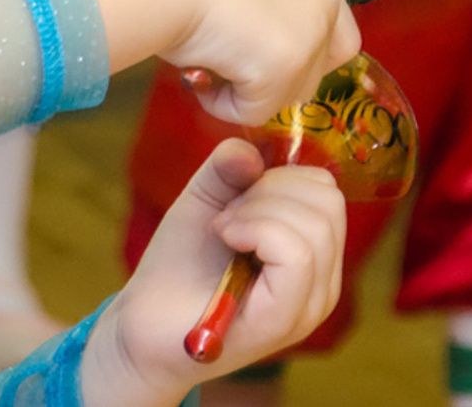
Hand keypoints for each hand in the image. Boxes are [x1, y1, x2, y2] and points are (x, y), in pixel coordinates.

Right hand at [60, 0, 359, 125]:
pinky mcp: (282, 70)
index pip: (337, 34)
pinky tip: (198, 71)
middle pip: (317, 72)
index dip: (303, 55)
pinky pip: (254, 111)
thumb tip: (257, 45)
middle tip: (231, 68)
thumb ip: (264, 7)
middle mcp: (321, 4)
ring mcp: (307, 37)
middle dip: (276, 81)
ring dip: (246, 90)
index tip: (267, 62)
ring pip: (287, 96)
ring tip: (204, 60)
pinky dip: (221, 103)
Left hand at [78, 141, 344, 405]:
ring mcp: (308, 305)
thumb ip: (226, 168)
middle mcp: (323, 282)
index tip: (237, 195)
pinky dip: (257, 229)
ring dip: (257, 210)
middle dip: (269, 189)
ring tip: (223, 230)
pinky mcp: (284, 320)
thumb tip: (250, 148)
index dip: (280, 176)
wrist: (144, 324)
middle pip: (327, 202)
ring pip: (315, 224)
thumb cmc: (178, 265)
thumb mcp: (203, 200)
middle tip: (228, 215)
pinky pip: (297, 254)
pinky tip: (226, 237)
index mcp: (313, 253)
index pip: (327, 191)